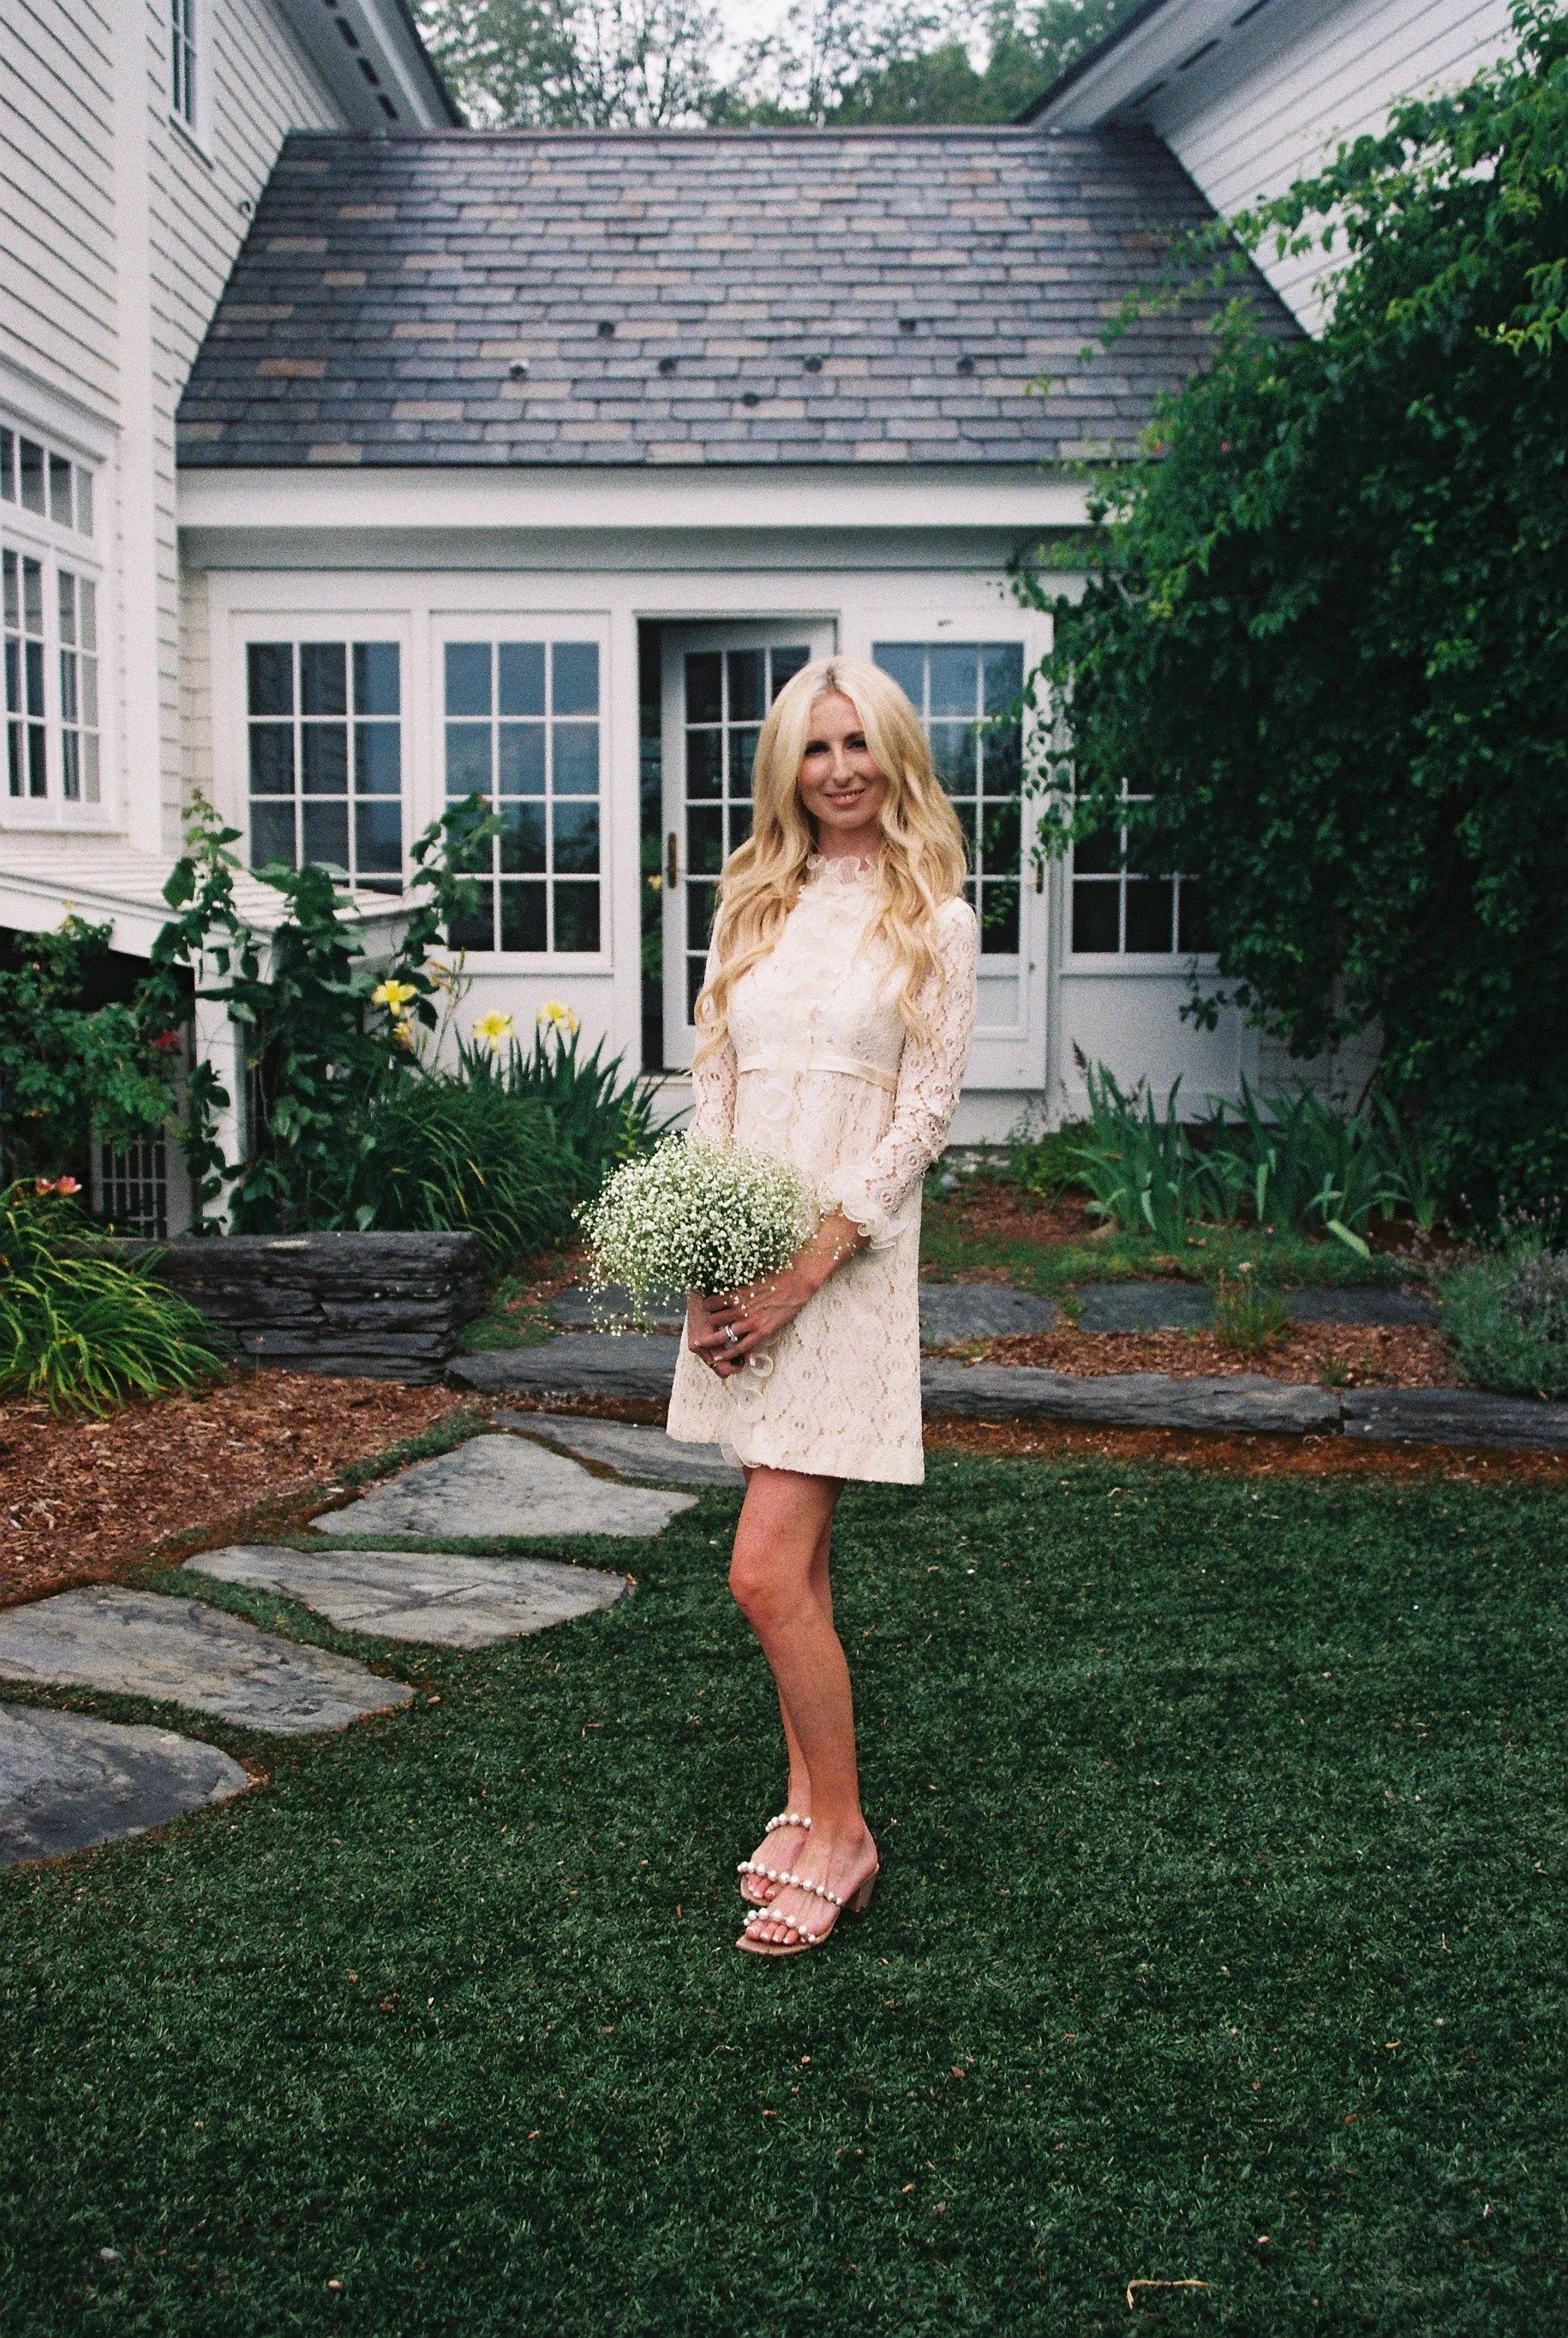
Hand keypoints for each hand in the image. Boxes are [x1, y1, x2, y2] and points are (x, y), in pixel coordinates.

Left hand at [687, 1213, 864, 1374]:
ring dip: (712, 1341)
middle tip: (702, 1329)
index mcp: (735, 1293)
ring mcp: (750, 1321)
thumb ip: (736, 1281)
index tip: (704, 1310)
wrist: (796, 1282)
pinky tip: (721, 1356)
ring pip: (723, 1335)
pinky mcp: (762, 1331)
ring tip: (705, 1347)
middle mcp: (739, 1308)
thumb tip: (724, 1274)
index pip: (710, 1303)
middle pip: (713, 1320)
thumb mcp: (750, 1275)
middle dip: (707, 1324)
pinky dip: (730, 1353)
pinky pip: (741, 1346)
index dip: (705, 1308)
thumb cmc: (775, 1274)